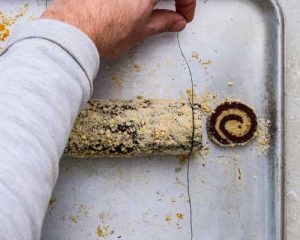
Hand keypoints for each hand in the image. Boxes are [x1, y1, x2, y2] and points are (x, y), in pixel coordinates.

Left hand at [42, 0, 195, 58]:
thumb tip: (176, 21)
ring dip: (151, 1)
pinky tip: (128, 5)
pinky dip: (135, 0)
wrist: (72, 32)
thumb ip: (162, 23)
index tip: (183, 15)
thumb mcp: (140, 31)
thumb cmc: (102, 32)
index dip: (187, 3)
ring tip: (148, 10)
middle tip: (170, 10)